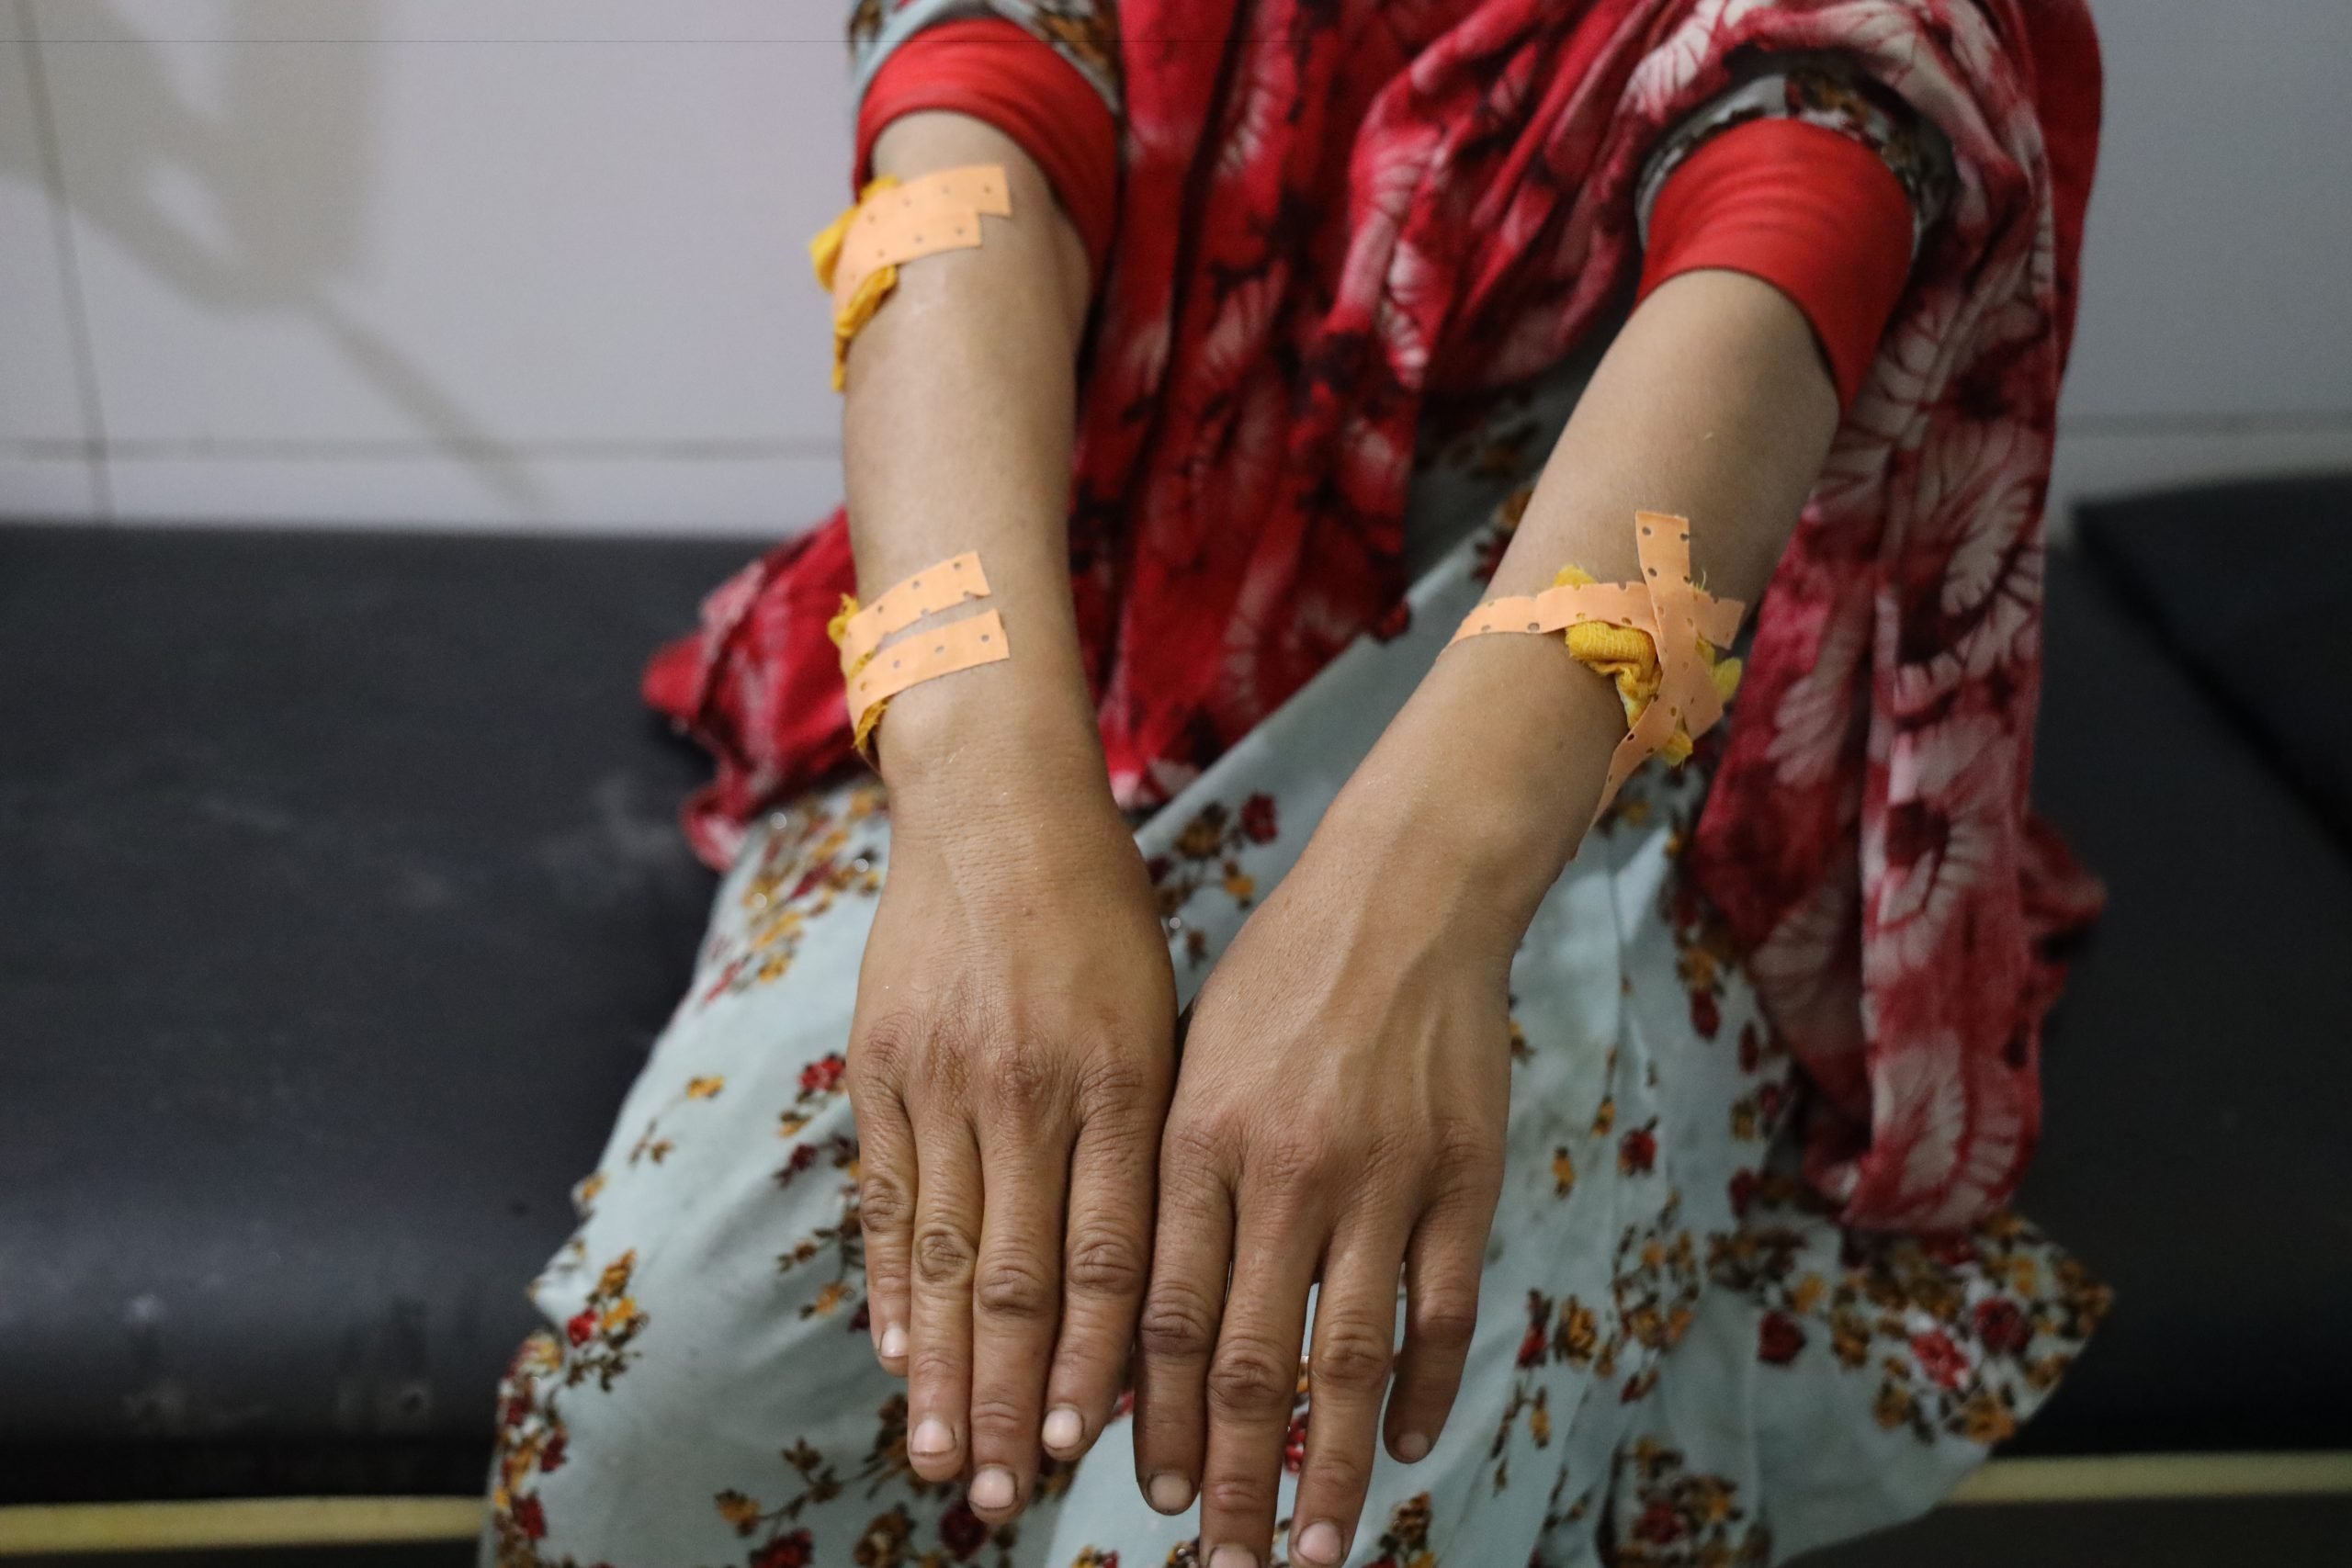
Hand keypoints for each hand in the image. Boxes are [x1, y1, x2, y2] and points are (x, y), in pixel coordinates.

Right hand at [847, 695, 1175, 1524]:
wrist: (996, 802)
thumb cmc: (1104, 915)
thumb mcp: (1161, 1011)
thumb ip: (1150, 1135)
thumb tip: (1147, 1276)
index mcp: (1123, 1077)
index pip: (1108, 1251)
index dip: (1091, 1360)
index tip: (1081, 1447)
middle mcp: (1030, 1088)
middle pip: (1013, 1277)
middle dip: (1006, 1397)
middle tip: (998, 1494)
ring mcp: (944, 1078)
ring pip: (937, 1253)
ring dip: (938, 1368)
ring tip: (937, 1458)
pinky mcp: (881, 1066)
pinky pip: (882, 1196)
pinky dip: (886, 1283)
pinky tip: (891, 1354)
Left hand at [1132, 783, 1517, 1567]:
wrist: (1405, 896)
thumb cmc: (1278, 980)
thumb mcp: (1190, 1061)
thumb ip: (1169, 1183)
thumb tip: (1142, 1321)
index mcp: (1195, 1140)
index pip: (1164, 1315)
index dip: (1155, 1420)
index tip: (1151, 1495)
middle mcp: (1281, 1171)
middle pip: (1251, 1361)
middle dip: (1233, 1479)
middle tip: (1223, 1563)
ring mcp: (1379, 1178)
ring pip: (1347, 1358)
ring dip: (1326, 1470)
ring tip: (1312, 1551)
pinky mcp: (1462, 1176)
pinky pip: (1441, 1311)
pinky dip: (1421, 1392)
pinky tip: (1398, 1451)